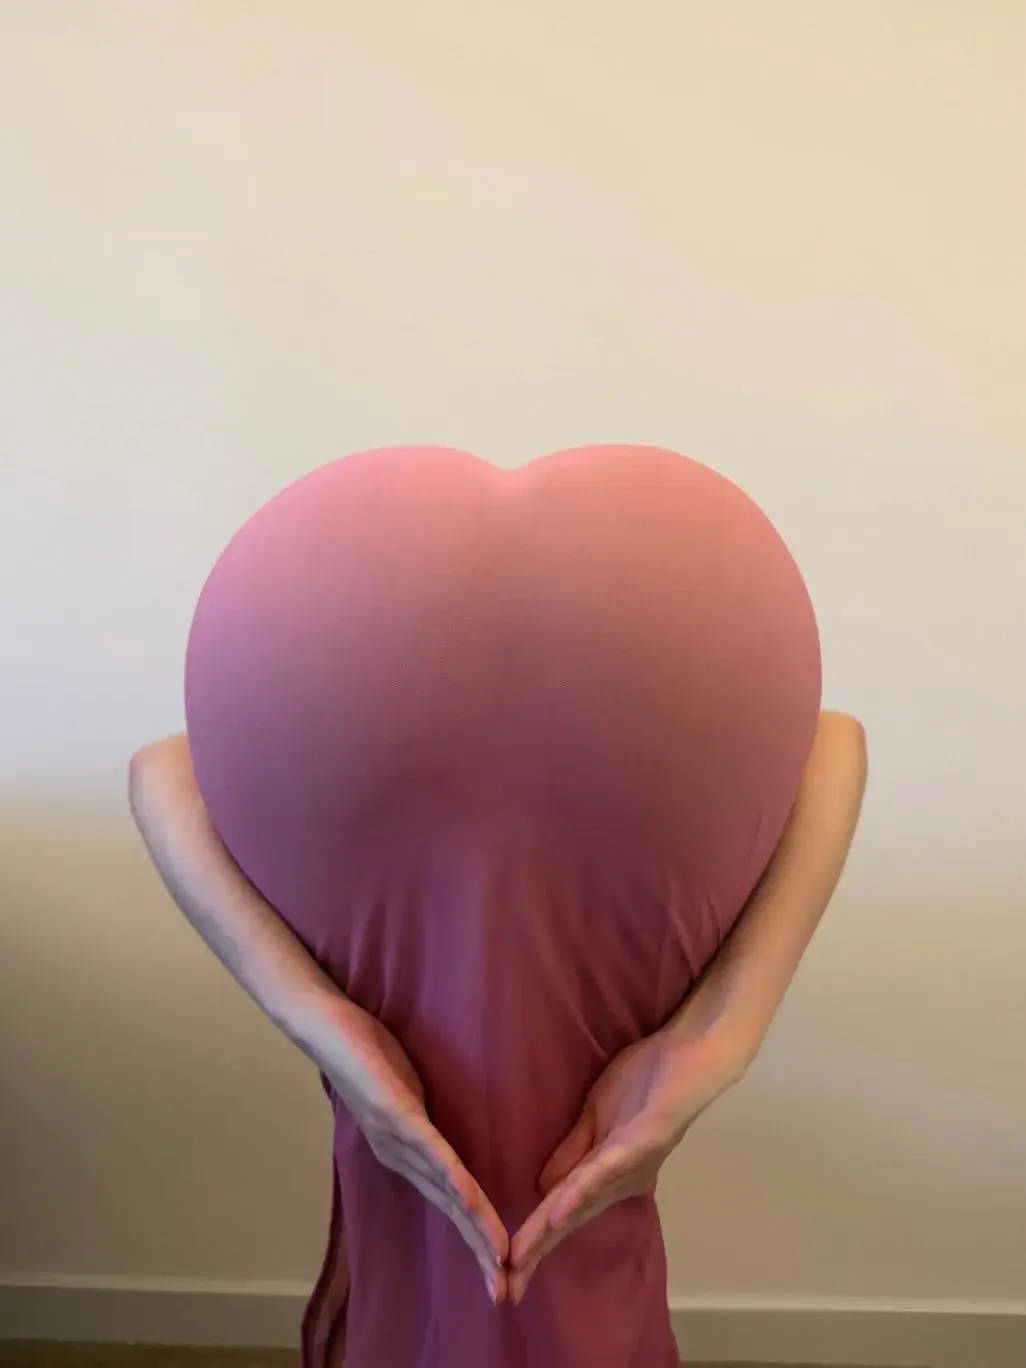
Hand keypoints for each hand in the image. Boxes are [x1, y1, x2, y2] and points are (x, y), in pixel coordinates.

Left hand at [325, 999, 508, 1302]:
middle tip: (504, 1291)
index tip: (504, 1274)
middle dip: (478, 1250)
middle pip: (448, 1210)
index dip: (477, 1239)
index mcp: (405, 1154)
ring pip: (441, 1186)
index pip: (449, 1205)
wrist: (325, 1024)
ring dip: (472, 1223)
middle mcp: (398, 1155)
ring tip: (498, 1255)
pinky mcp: (389, 1108)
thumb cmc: (370, 1053)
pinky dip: (450, 1174)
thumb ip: (429, 1120)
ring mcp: (392, 1135)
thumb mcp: (409, 1092)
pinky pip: (427, 1146)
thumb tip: (456, 1136)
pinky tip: (470, 1196)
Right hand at [508, 1027, 743, 1303]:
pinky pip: (604, 1171)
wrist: (686, 1057)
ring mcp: (629, 1166)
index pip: (559, 1215)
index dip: (533, 1244)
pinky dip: (580, 1192)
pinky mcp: (639, 1145)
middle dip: (535, 1253)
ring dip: (550, 1230)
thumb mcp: (595, 1120)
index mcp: (605, 1176)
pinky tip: (557, 1210)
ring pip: (580, 1203)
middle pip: (566, 1221)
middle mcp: (617, 1182)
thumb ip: (572, 1155)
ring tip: (521, 1256)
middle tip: (505, 1288)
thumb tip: (541, 1191)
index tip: (504, 1274)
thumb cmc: (644, 1083)